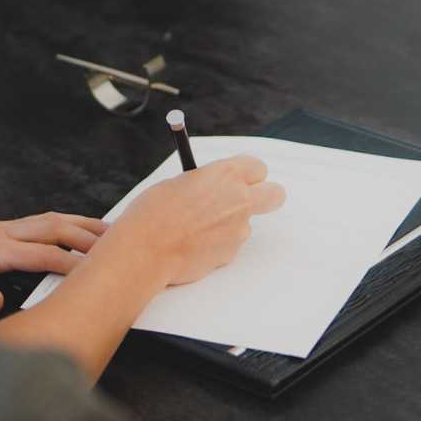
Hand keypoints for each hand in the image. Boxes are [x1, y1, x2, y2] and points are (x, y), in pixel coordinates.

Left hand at [0, 207, 107, 314]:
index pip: (41, 254)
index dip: (72, 264)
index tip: (99, 274)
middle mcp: (2, 233)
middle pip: (55, 228)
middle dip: (89, 237)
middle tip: (123, 247)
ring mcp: (3, 228)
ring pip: (52, 221)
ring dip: (83, 225)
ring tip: (115, 234)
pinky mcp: (1, 230)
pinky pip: (43, 223)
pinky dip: (68, 224)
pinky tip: (80, 231)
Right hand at [106, 155, 286, 288]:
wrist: (146, 249)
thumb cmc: (153, 212)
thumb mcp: (180, 182)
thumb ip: (206, 184)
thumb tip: (213, 189)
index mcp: (226, 174)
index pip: (257, 167)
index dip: (248, 174)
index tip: (240, 179)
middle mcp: (239, 199)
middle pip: (275, 194)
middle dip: (267, 196)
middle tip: (250, 200)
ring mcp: (239, 228)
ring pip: (245, 224)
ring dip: (229, 225)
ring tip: (195, 229)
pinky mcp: (232, 253)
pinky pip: (229, 244)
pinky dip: (215, 244)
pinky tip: (191, 244)